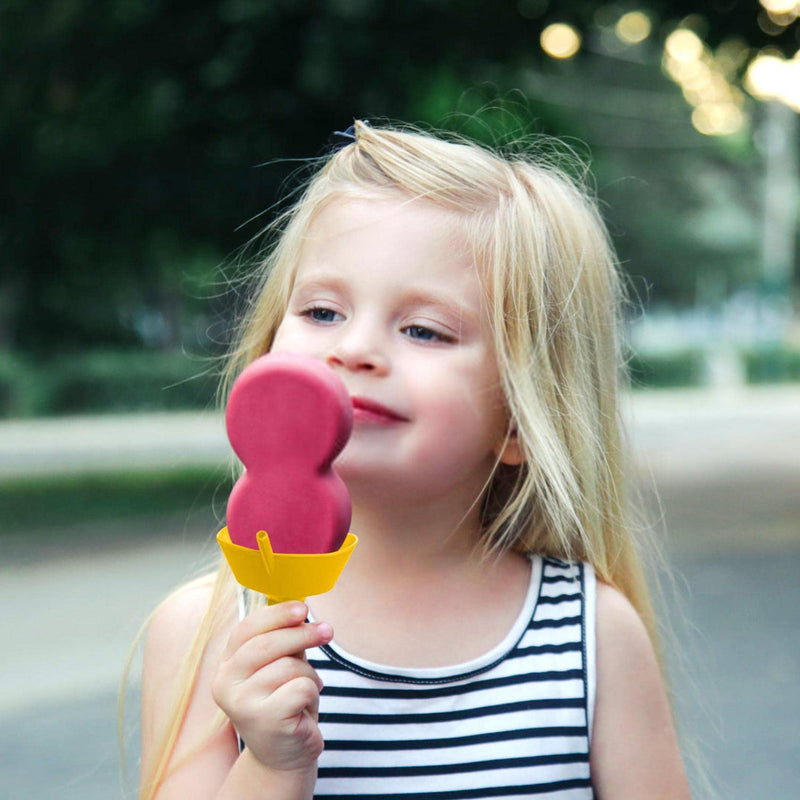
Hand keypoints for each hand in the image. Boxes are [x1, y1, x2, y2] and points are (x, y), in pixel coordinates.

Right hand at [211, 602, 332, 774]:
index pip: (246, 629)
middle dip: (303, 634)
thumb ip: (283, 640)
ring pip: (288, 666)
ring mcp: (241, 705)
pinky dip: (312, 692)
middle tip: (327, 631)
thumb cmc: (283, 701)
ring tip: (307, 688)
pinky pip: (301, 688)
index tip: (303, 608)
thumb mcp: (278, 665)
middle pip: (268, 644)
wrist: (284, 754)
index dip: (276, 615)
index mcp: (225, 665)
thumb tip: (301, 607)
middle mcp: (224, 684)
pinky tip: (304, 706)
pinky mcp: (265, 720)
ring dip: (308, 674)